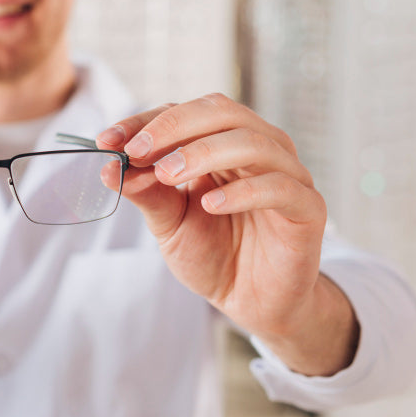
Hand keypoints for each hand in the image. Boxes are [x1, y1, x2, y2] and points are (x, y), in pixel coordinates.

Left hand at [98, 93, 355, 373]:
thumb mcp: (170, 223)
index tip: (107, 141)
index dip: (144, 122)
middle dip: (172, 128)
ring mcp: (288, 174)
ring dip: (202, 153)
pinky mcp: (308, 209)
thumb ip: (148, 193)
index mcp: (222, 144)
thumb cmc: (214, 255)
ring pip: (251, 142)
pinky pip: (280, 187)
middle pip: (220, 112)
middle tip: (136, 151)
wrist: (253, 305)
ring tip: (167, 174)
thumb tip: (109, 167)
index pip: (184, 113)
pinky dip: (242, 192)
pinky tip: (210, 204)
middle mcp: (259, 148)